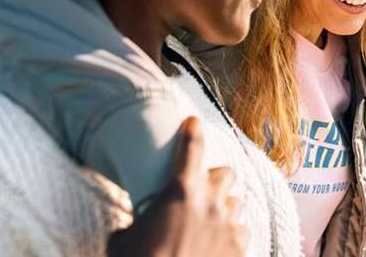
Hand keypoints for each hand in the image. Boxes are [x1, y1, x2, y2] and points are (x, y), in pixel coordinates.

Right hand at [107, 117, 246, 256]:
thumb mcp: (123, 240)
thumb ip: (136, 222)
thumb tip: (133, 226)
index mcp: (180, 192)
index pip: (190, 148)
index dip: (192, 131)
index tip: (193, 122)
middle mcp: (210, 202)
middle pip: (224, 173)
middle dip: (214, 178)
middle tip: (201, 190)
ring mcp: (228, 225)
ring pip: (235, 203)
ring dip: (223, 207)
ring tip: (209, 222)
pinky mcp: (239, 248)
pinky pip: (241, 231)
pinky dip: (231, 235)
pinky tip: (217, 245)